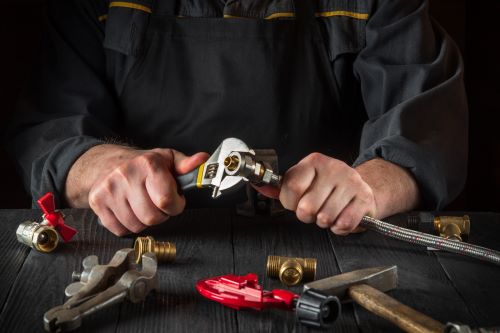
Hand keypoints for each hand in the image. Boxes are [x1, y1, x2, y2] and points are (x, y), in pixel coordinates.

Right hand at [65, 145, 207, 235]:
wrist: (107, 163)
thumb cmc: (142, 164)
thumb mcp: (167, 159)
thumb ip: (186, 165)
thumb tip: (203, 160)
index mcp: (147, 164)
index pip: (166, 200)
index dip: (176, 206)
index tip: (176, 201)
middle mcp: (125, 175)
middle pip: (151, 217)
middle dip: (161, 215)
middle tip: (159, 204)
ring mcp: (109, 189)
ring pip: (136, 226)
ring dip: (145, 221)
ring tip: (144, 206)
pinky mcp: (97, 202)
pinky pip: (120, 230)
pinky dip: (128, 225)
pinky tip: (130, 211)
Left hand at [260, 153, 377, 234]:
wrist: (361, 188)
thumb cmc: (328, 188)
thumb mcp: (304, 182)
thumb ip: (283, 188)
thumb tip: (260, 187)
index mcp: (313, 162)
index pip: (291, 188)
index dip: (290, 203)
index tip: (296, 203)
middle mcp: (333, 168)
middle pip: (307, 207)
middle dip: (308, 216)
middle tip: (315, 211)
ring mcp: (351, 181)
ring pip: (325, 217)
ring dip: (324, 222)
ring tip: (328, 213)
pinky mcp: (364, 197)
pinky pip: (344, 223)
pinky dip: (339, 228)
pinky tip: (340, 218)